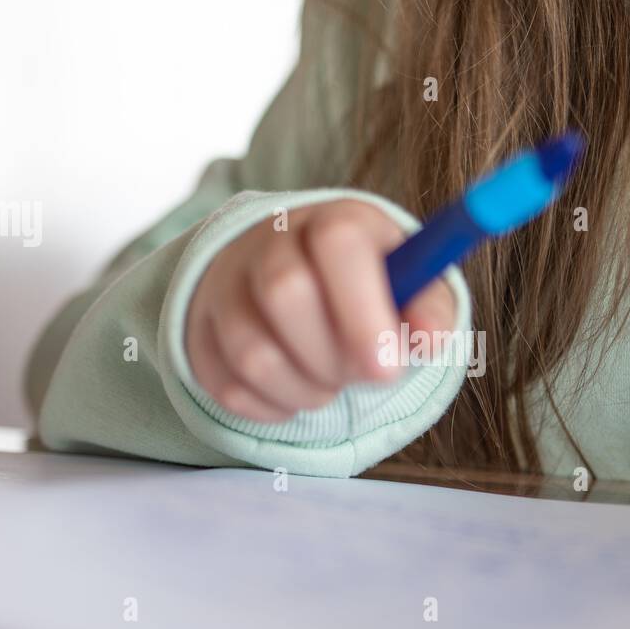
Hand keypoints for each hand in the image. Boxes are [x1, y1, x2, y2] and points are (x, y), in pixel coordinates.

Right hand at [185, 199, 456, 422]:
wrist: (292, 274)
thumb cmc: (367, 285)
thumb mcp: (410, 282)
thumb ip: (430, 307)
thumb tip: (430, 339)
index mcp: (334, 221)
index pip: (337, 243)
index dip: (363, 311)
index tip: (388, 368)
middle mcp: (270, 242)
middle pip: (285, 294)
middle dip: (333, 357)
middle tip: (363, 374)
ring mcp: (225, 286)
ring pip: (254, 354)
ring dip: (307, 389)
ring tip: (331, 380)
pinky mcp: (199, 334)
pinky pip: (230, 389)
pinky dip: (274, 407)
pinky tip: (298, 388)